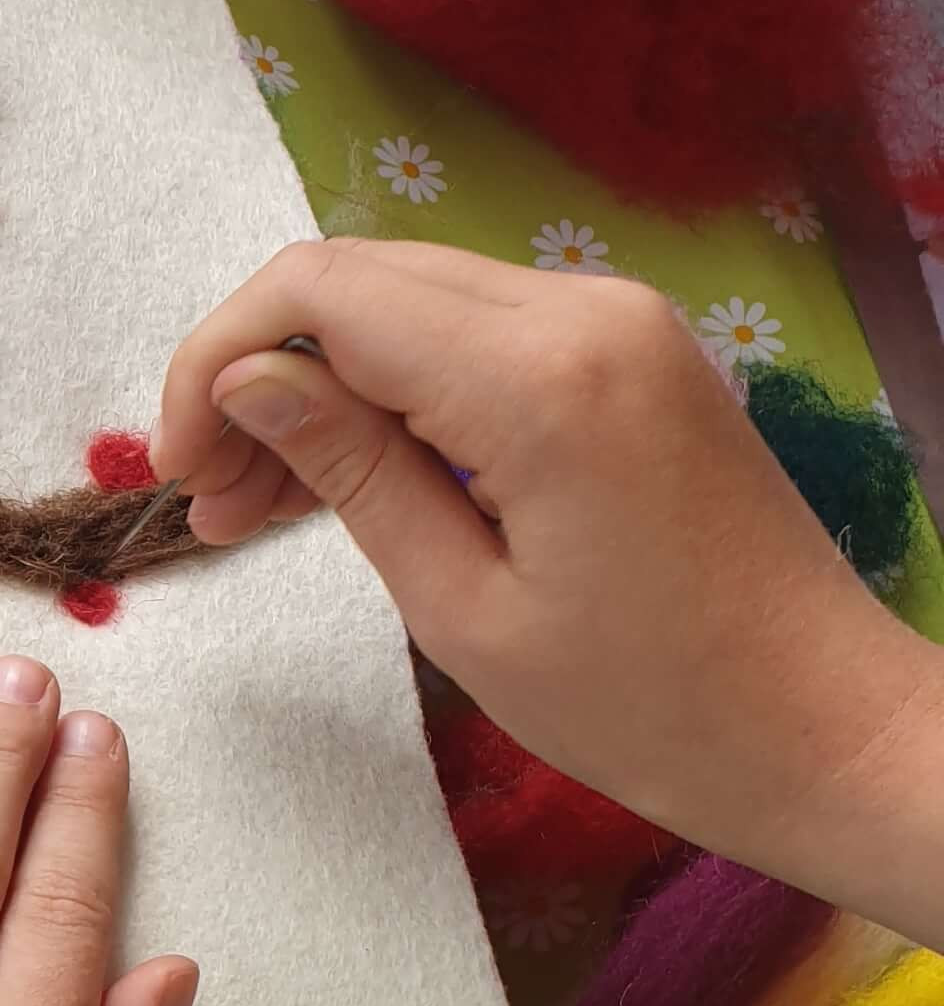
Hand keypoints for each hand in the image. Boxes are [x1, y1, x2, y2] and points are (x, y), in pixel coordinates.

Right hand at [149, 239, 943, 923]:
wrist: (827, 727)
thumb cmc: (650, 707)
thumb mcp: (463, 608)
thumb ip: (349, 473)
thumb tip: (246, 382)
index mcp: (538, 375)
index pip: (322, 293)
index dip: (219, 362)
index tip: (178, 471)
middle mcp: (581, 310)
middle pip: (358, 278)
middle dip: (257, 374)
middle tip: (205, 503)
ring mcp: (615, 321)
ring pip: (409, 300)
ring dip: (317, 384)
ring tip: (251, 510)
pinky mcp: (630, 353)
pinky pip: (475, 334)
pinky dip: (393, 391)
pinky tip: (342, 481)